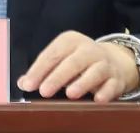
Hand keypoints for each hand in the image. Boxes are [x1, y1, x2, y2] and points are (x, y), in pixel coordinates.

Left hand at [17, 30, 139, 101]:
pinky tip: (98, 99)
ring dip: (82, 82)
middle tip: (44, 91)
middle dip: (57, 77)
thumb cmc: (79, 62)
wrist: (114, 60)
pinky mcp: (116, 78)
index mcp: (70, 41)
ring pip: (94, 71)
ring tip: (70, 94)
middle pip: (73, 62)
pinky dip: (105, 92)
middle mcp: (88, 49)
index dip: (39, 69)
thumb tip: (23, 83)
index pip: (52, 54)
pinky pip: (111, 85)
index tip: (28, 84)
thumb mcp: (61, 59)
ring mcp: (104, 63)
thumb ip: (43, 70)